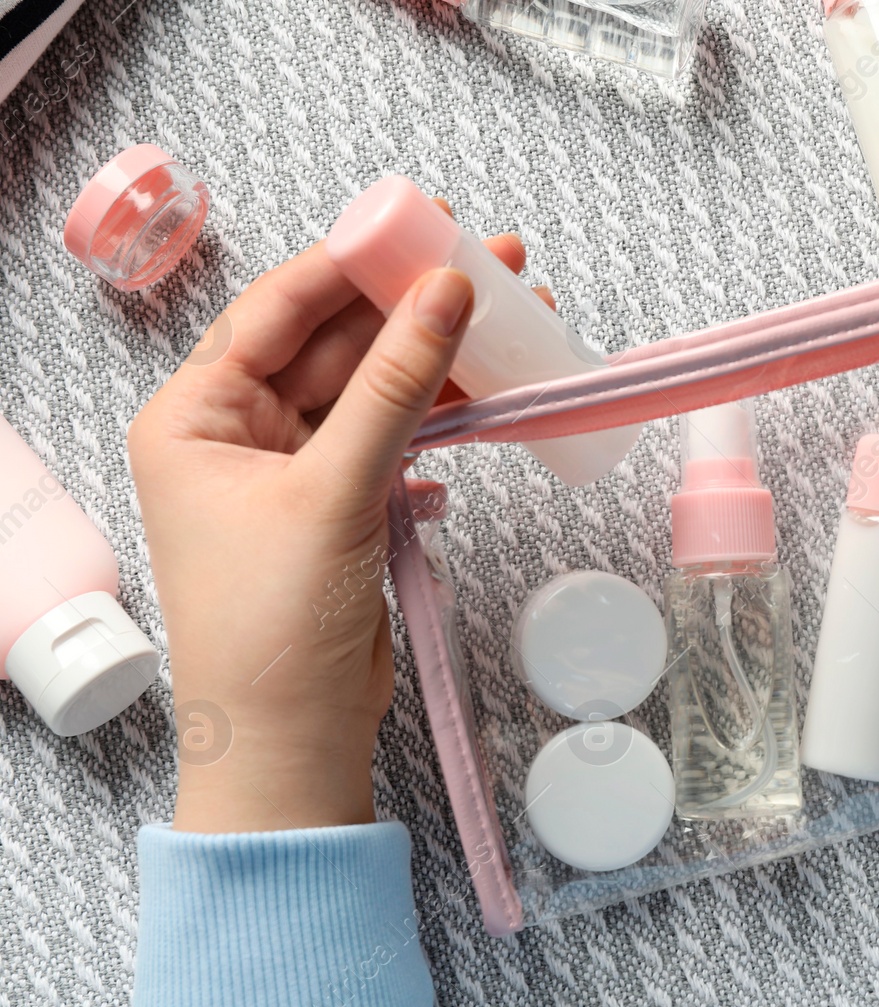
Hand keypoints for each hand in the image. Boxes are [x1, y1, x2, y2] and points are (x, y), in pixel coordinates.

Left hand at [129, 203, 543, 830]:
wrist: (291, 741)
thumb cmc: (273, 622)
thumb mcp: (332, 491)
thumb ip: (394, 387)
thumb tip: (447, 290)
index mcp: (195, 417)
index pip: (277, 312)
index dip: (351, 264)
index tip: (422, 224)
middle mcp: (237, 434)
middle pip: (333, 344)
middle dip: (412, 308)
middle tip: (493, 263)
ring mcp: (293, 470)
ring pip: (372, 391)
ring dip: (438, 363)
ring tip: (515, 320)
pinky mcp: (342, 506)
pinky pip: (393, 439)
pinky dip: (438, 422)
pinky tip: (485, 399)